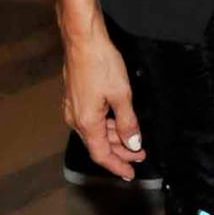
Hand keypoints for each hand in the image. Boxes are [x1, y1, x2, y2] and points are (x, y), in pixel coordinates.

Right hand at [60, 30, 144, 179]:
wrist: (83, 41)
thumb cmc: (101, 64)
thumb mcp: (121, 94)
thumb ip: (128, 121)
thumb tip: (133, 143)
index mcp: (87, 123)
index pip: (101, 154)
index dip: (117, 165)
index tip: (130, 173)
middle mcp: (76, 120)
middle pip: (99, 145)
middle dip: (120, 153)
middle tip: (139, 156)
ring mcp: (74, 109)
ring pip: (96, 132)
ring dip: (115, 139)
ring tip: (134, 142)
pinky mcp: (76, 98)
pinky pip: (93, 120)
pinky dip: (108, 126)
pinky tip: (120, 123)